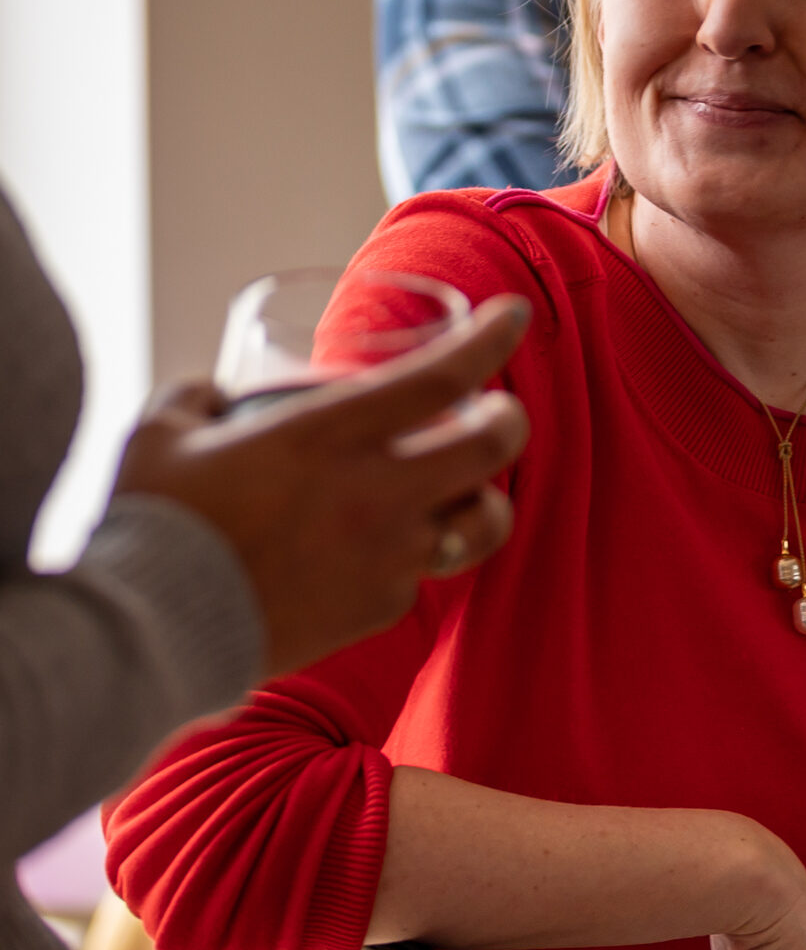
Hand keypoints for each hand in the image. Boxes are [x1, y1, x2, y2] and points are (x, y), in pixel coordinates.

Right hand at [112, 294, 530, 674]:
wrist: (146, 637)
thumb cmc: (154, 523)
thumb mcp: (163, 434)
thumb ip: (199, 399)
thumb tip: (214, 395)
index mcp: (328, 436)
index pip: (442, 377)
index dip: (491, 339)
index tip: (514, 312)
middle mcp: (376, 494)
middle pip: (492, 447)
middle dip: (511, 419)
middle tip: (501, 410)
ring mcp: (386, 557)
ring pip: (485, 523)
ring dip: (485, 497)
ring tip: (464, 488)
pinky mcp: (378, 608)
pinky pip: (423, 572)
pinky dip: (416, 552)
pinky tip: (384, 546)